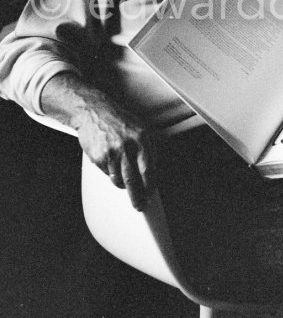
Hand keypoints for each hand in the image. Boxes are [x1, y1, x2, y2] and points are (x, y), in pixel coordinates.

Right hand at [41, 73, 155, 210]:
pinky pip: (106, 174)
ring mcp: (111, 153)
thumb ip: (149, 148)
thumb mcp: (140, 128)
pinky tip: (109, 160)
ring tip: (120, 172)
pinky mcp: (98, 157)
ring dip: (121, 183)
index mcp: (141, 138)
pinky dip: (109, 172)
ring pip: (118, 180)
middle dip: (137, 196)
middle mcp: (127, 146)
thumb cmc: (118, 120)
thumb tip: (153, 171)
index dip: (150, 185)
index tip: (150, 194)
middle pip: (133, 180)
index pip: (148, 168)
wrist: (93, 112)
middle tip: (139, 205)